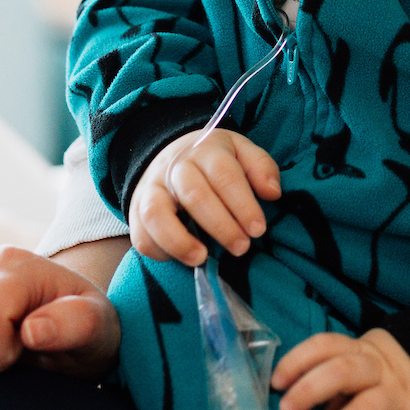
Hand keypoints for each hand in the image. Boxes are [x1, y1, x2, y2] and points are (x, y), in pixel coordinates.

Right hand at [131, 128, 281, 266]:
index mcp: (205, 150)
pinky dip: (160, 250)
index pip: (224, 174)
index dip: (243, 204)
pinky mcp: (136, 210)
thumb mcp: (241, 152)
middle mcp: (175, 168)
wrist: (170, 154)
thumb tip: (273, 192)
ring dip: (180, 241)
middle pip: (194, 195)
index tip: (258, 229)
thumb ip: (261, 167)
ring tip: (203, 258)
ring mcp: (151, 188)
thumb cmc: (214, 160)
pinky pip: (141, 234)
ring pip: (157, 214)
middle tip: (241, 247)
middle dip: (221, 226)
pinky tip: (185, 257)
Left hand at [272, 327, 409, 409]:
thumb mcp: (365, 369)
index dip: (298, 360)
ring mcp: (403, 394)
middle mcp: (381, 368)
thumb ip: (337, 386)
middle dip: (309, 390)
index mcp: (362, 351)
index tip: (276, 383)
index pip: (326, 345)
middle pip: (343, 372)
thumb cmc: (390, 377)